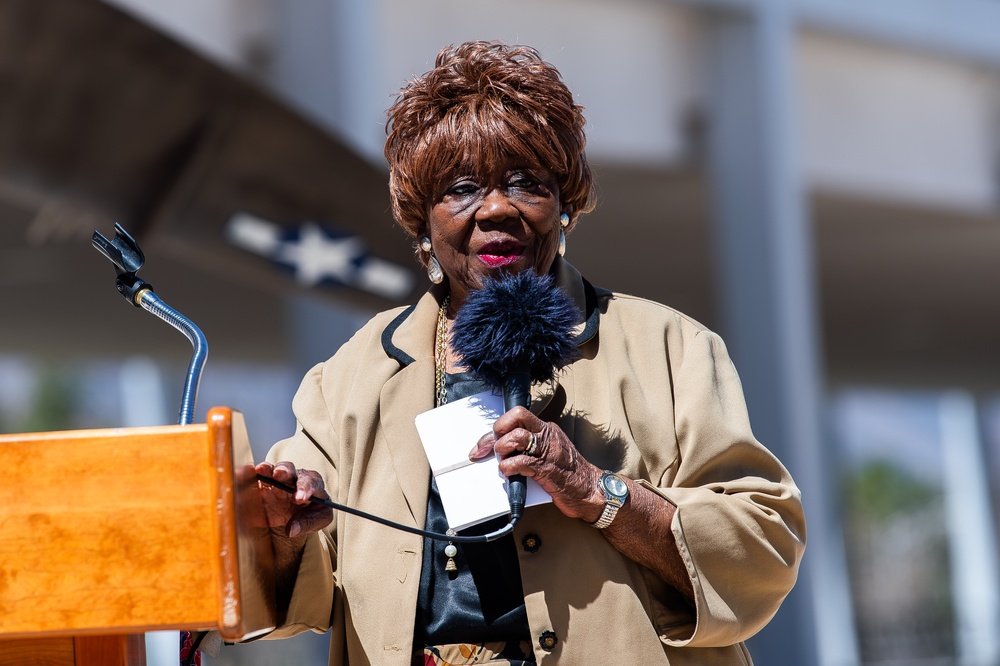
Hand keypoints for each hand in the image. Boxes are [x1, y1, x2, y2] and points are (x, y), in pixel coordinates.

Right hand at [255, 461, 333, 539]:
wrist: (297, 513)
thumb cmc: (312, 511)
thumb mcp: (319, 519)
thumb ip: (307, 522)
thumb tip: (292, 530)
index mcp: (313, 483)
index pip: (311, 482)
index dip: (304, 489)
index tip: (298, 499)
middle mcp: (294, 477)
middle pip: (290, 469)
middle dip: (284, 471)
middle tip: (278, 475)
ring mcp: (277, 480)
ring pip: (272, 470)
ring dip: (266, 469)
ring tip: (260, 470)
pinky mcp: (263, 485)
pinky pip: (256, 479)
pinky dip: (250, 476)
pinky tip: (242, 474)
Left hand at [469, 406, 603, 522]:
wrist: (590, 490)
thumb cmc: (569, 474)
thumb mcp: (549, 452)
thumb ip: (529, 448)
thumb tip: (502, 449)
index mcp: (547, 429)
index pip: (518, 415)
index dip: (498, 426)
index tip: (487, 441)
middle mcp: (548, 435)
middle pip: (517, 416)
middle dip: (497, 431)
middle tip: (490, 448)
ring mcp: (548, 451)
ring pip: (517, 437)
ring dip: (502, 449)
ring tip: (503, 460)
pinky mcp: (547, 469)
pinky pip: (521, 462)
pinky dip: (508, 467)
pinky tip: (508, 472)